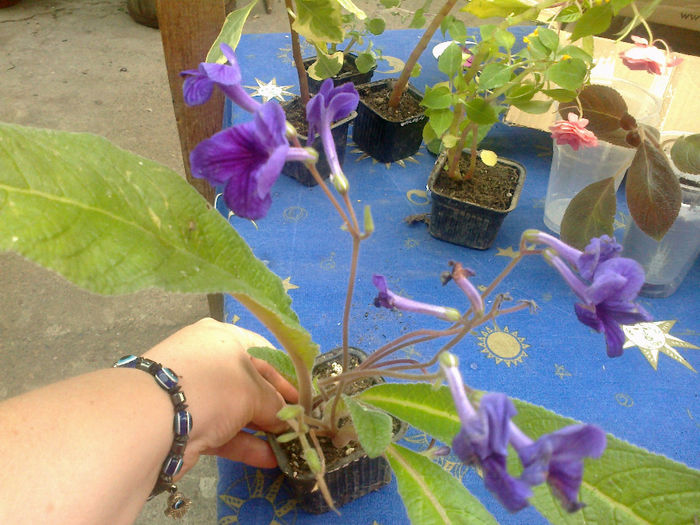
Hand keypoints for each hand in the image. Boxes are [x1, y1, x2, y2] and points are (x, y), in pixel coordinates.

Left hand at [143, 318, 297, 473]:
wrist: (154, 418)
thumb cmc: (213, 386)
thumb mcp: (254, 390)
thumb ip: (275, 405)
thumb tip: (288, 419)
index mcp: (223, 337)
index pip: (264, 352)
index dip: (286, 375)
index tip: (303, 396)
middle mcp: (209, 361)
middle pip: (251, 383)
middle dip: (276, 406)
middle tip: (299, 423)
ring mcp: (197, 394)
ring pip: (238, 411)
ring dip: (264, 429)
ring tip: (291, 445)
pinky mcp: (188, 424)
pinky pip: (224, 433)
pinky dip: (246, 445)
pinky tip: (271, 459)